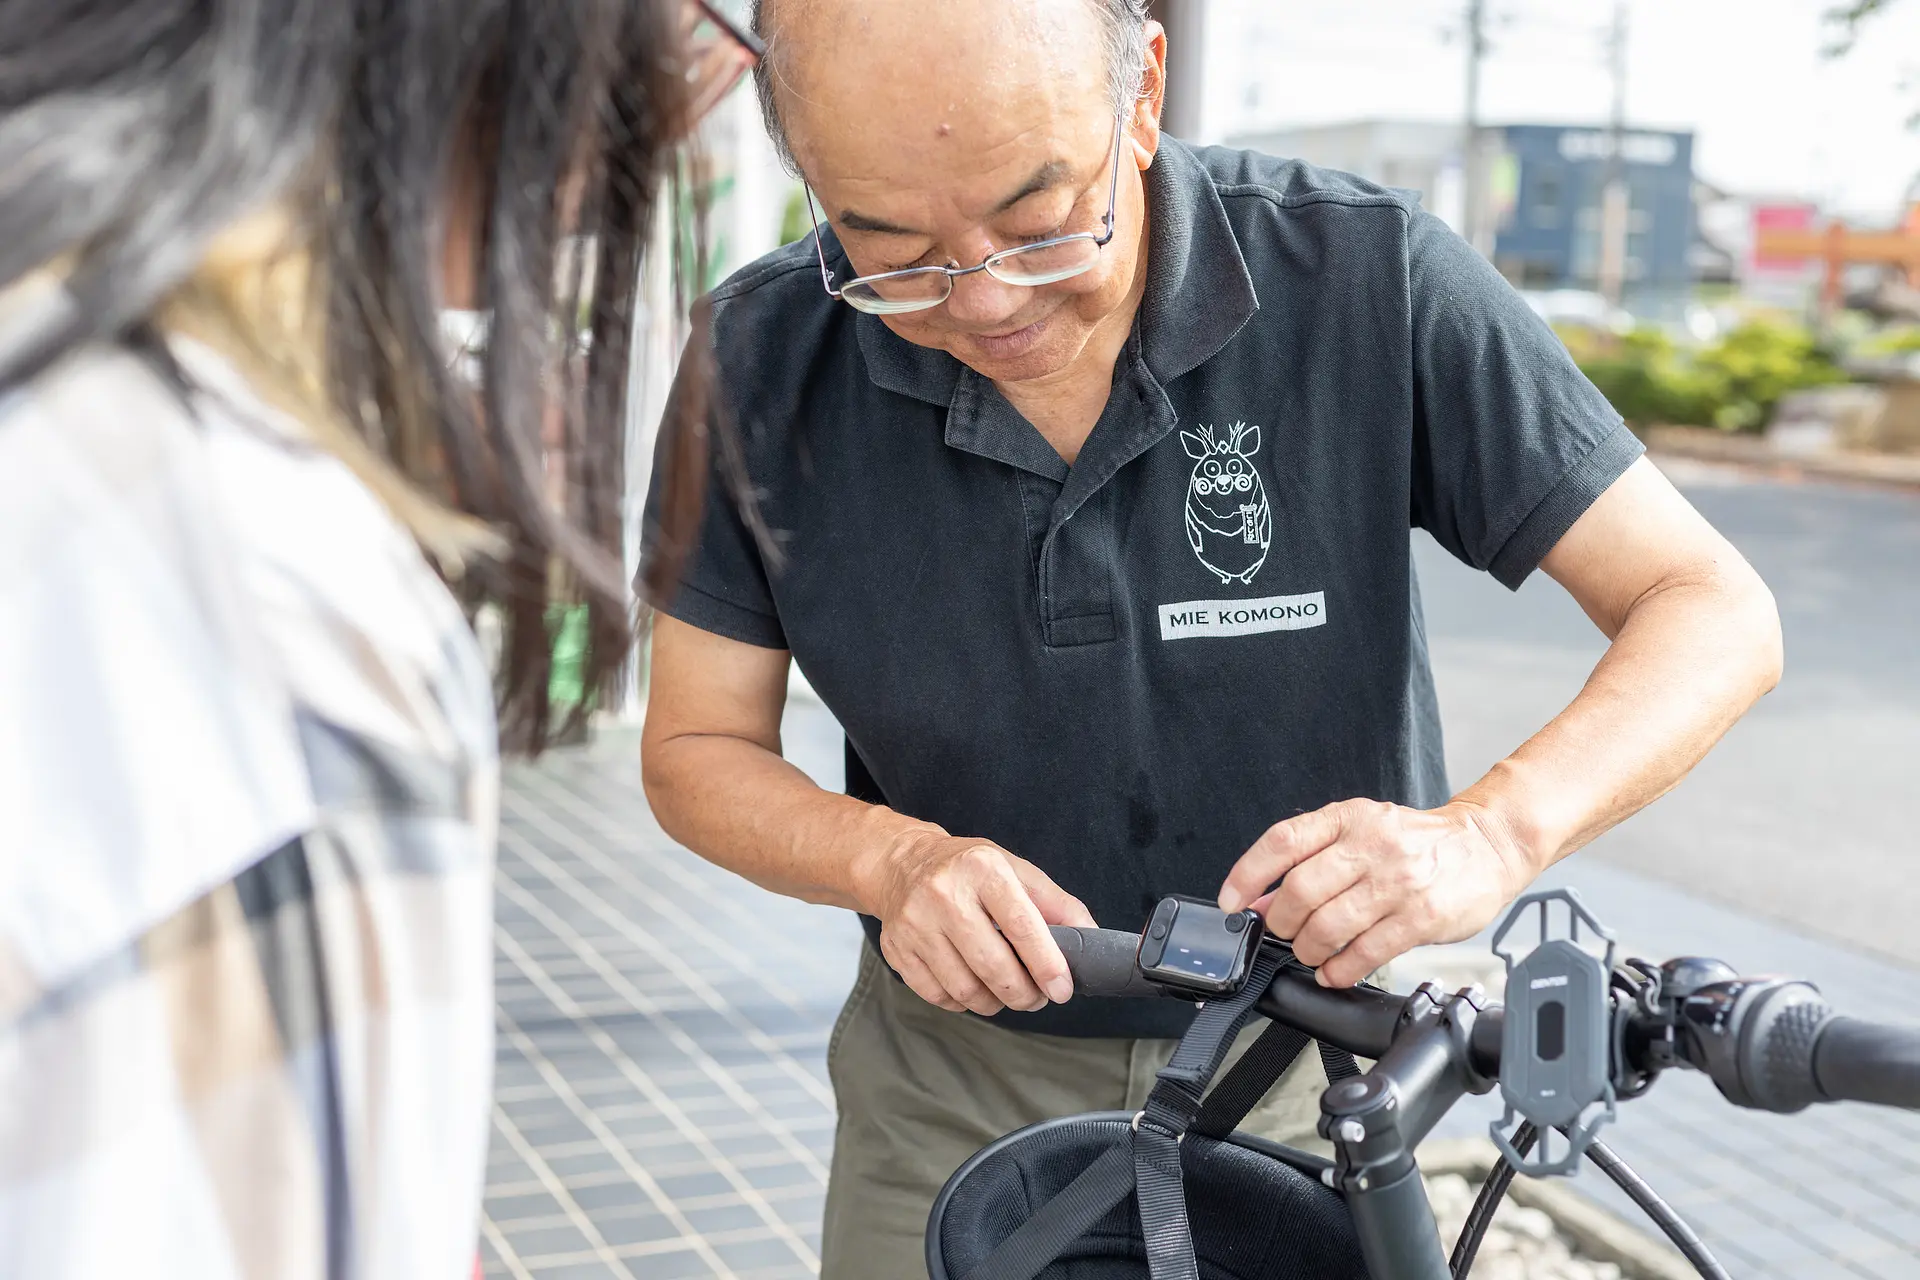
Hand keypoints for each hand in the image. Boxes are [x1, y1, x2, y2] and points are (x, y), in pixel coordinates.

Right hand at [857, 829, 1097, 1015]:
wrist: (904, 865)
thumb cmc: (969, 870)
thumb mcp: (1016, 870)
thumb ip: (1056, 903)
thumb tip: (1090, 937)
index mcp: (983, 869)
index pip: (1022, 926)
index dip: (1046, 965)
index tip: (1062, 989)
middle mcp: (944, 894)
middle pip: (993, 966)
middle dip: (1024, 994)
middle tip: (1037, 998)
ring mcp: (915, 923)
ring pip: (966, 989)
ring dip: (996, 1003)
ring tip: (1007, 994)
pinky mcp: (896, 949)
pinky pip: (939, 996)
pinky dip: (963, 1002)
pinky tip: (973, 987)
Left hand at [1217, 799, 1534, 988]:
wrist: (1487, 846)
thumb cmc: (1418, 843)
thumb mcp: (1362, 833)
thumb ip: (1314, 861)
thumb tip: (1263, 900)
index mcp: (1349, 818)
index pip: (1283, 841)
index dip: (1248, 874)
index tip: (1232, 901)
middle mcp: (1371, 845)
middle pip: (1301, 890)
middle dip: (1283, 923)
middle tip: (1286, 933)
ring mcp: (1398, 882)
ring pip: (1328, 926)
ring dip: (1308, 950)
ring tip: (1311, 953)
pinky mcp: (1422, 917)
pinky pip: (1365, 953)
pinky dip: (1340, 969)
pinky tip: (1335, 971)